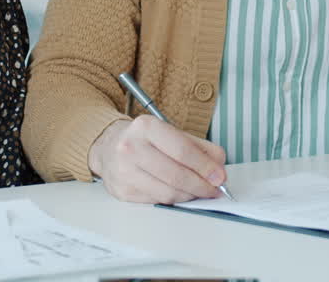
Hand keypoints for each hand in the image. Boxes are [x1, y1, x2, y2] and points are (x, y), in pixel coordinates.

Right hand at [87, 116, 228, 203]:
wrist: (108, 146)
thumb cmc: (145, 140)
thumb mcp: (170, 133)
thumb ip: (198, 146)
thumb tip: (219, 166)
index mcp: (146, 127)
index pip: (182, 151)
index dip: (205, 166)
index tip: (220, 176)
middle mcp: (131, 148)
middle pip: (176, 175)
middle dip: (201, 186)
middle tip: (215, 190)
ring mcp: (124, 172)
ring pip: (168, 192)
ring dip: (190, 196)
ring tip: (199, 192)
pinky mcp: (122, 192)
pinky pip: (157, 201)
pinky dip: (174, 200)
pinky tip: (179, 193)